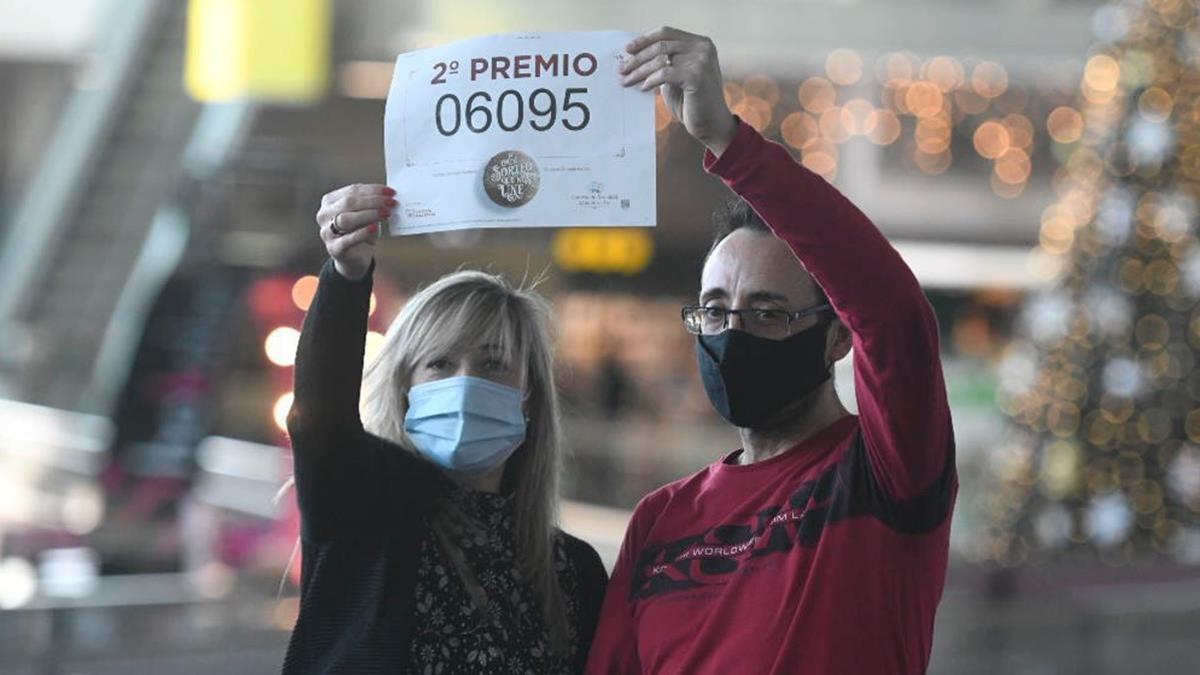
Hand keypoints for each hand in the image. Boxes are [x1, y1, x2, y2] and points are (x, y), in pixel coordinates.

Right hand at [315, 183, 394, 280]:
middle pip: (348, 203)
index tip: (390, 192)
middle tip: (391, 202)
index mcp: (330, 201)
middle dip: (373, 201)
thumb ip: (372, 204)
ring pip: (346, 219)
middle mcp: (324, 214)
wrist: (354, 257)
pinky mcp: (334, 248)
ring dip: (369, 214)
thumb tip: (389, 197)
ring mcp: (327, 232)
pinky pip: (347, 239)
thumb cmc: (360, 231)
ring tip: (386, 214)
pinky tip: (374, 228)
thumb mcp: (366, 214)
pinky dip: (362, 233)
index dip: (373, 190)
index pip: (352, 190)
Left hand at [620, 27, 737, 155]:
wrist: (712, 125)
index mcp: (700, 43)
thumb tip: (634, 57)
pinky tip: (643, 88)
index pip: (666, 33)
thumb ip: (664, 63)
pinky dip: (651, 80)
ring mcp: (701, 61)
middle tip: (621, 70)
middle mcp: (703, 48)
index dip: (644, 40)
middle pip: (660, 45)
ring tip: (627, 80)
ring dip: (639, 71)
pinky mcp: (696, 76)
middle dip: (637, 58)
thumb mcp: (676, 77)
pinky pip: (664, 74)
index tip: (627, 50)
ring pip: (660, 59)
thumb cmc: (692, 102)